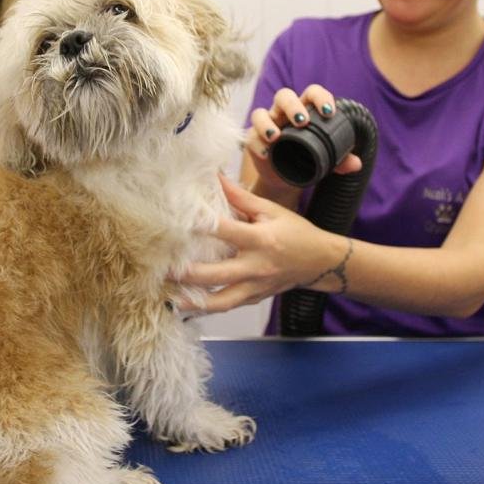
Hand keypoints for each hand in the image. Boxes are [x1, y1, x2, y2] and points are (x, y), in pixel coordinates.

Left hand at [179, 174, 348, 313]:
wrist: (320, 262)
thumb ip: (239, 197)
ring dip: (193, 302)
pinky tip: (185, 306)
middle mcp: (256, 266)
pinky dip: (206, 308)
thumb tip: (215, 175)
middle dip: (188, 274)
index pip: (226, 232)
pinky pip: (227, 307)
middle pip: (216, 274)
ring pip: (221, 302)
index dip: (202, 226)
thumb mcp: (270, 210)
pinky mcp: (254, 298)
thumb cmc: (295, 232)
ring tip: (168, 299)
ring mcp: (255, 287)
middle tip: (162, 269)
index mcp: (261, 239)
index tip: (177, 222)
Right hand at [245, 85, 361, 191]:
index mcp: (305, 109)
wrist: (286, 178)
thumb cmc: (307, 158)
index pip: (312, 93)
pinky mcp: (253, 140)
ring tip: (277, 137)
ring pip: (260, 113)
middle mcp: (284, 112)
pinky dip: (257, 143)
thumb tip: (356, 164)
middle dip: (292, 106)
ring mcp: (267, 125)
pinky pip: (251, 137)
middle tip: (303, 122)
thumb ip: (340, 160)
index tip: (329, 112)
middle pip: (284, 96)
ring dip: (267, 123)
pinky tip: (267, 153)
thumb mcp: (325, 159)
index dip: (320, 97)